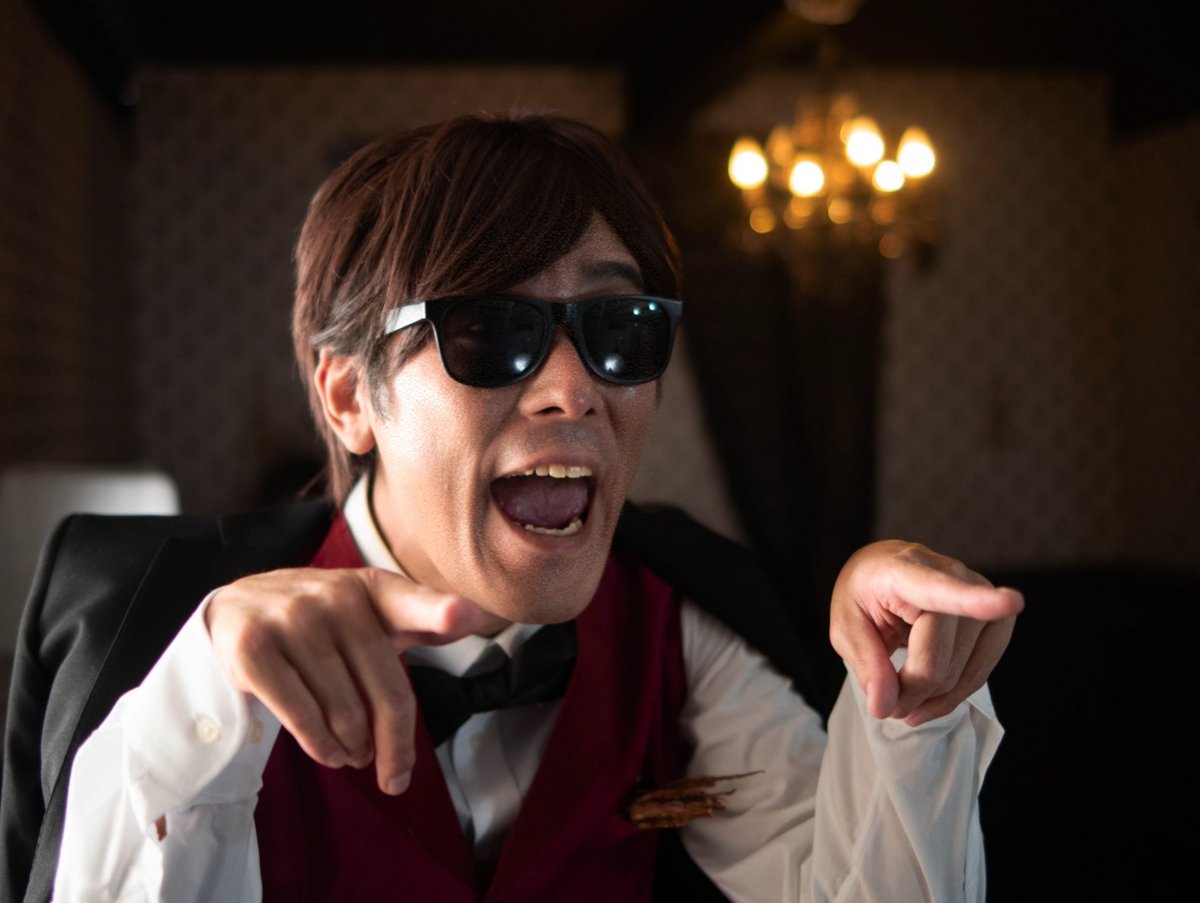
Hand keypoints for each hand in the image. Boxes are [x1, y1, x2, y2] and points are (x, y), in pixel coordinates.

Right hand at [205, 567, 497, 794]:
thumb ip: (422, 618)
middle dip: (393, 744)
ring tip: (353, 755)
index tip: (468, 617)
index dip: (441, 611)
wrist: (235, 607)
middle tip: (393, 773)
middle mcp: (335, 597)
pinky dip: (320, 747)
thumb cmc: (322, 619)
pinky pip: (301, 717)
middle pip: (387, 692)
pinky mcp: (252, 649)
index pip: (412, 602)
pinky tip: (328, 754)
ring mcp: (291, 620)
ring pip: (344, 713)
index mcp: (373, 589)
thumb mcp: (370, 611)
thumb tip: (477, 618)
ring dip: (353, 749)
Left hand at [829, 541, 1022, 725]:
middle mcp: (952, 574)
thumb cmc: (864, 596)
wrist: (885, 573)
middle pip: (938, 661)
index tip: (1011, 602)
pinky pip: (979, 674)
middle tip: (884, 697)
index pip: (941, 590)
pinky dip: (953, 696)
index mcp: (905, 570)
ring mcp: (981, 595)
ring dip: (930, 698)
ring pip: (962, 674)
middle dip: (908, 692)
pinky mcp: (996, 619)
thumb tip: (886, 707)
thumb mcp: (845, 626)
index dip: (974, 600)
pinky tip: (929, 701)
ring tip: (902, 698)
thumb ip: (865, 664)